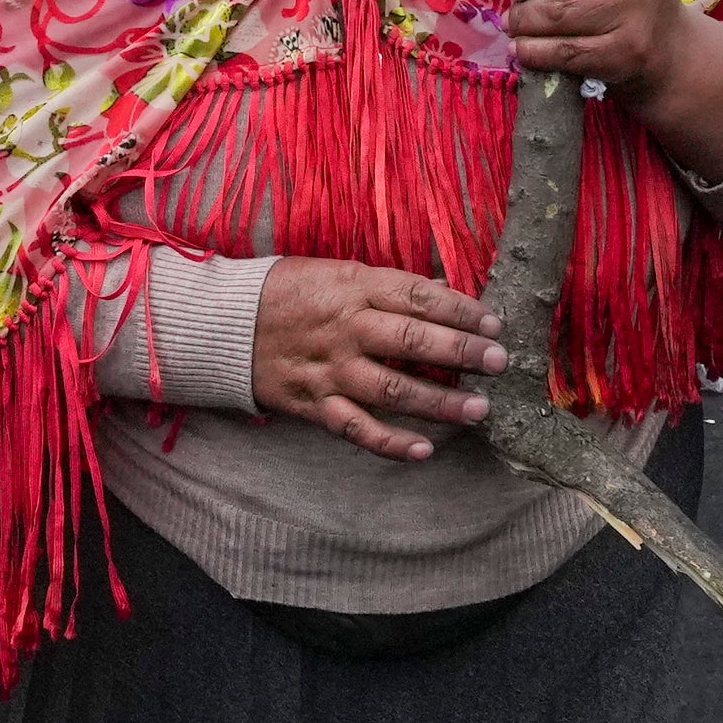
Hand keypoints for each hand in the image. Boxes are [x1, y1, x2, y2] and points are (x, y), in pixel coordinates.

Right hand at [251, 258, 506, 461]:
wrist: (223, 324)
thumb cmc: (288, 292)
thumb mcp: (336, 272)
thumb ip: (390, 286)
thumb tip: (445, 292)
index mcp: (353, 288)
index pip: (418, 297)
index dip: (461, 310)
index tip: (494, 324)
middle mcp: (345, 329)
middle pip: (412, 341)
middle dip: (462, 352)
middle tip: (499, 362)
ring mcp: (330, 370)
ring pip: (393, 389)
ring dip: (440, 402)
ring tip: (479, 409)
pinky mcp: (314, 404)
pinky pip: (356, 429)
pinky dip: (390, 443)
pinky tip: (423, 451)